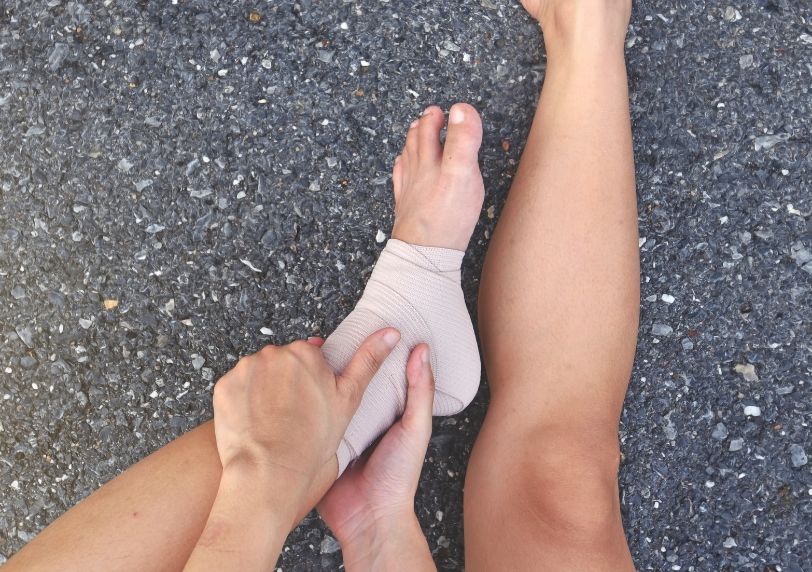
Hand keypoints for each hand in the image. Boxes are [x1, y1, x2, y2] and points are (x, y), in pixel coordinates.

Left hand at [212, 327, 400, 505]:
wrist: (271, 472)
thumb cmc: (313, 441)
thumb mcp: (348, 398)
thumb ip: (368, 360)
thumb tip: (391, 333)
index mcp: (306, 352)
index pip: (309, 359)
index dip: (312, 384)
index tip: (313, 404)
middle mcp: (274, 353)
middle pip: (282, 365)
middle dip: (287, 384)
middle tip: (294, 417)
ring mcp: (245, 369)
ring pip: (258, 376)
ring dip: (264, 393)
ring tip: (274, 423)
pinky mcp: (224, 386)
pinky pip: (236, 389)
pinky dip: (243, 404)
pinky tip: (255, 424)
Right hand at [316, 342, 436, 570]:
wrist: (369, 517)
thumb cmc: (398, 476)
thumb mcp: (415, 428)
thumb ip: (420, 391)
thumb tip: (421, 350)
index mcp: (387, 411)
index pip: (379, 374)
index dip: (373, 353)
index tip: (366, 325)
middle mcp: (363, 418)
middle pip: (350, 383)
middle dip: (339, 364)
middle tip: (324, 338)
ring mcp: (340, 430)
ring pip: (328, 398)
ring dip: (318, 382)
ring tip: (305, 356)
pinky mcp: (320, 444)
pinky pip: (311, 420)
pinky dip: (303, 407)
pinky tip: (292, 389)